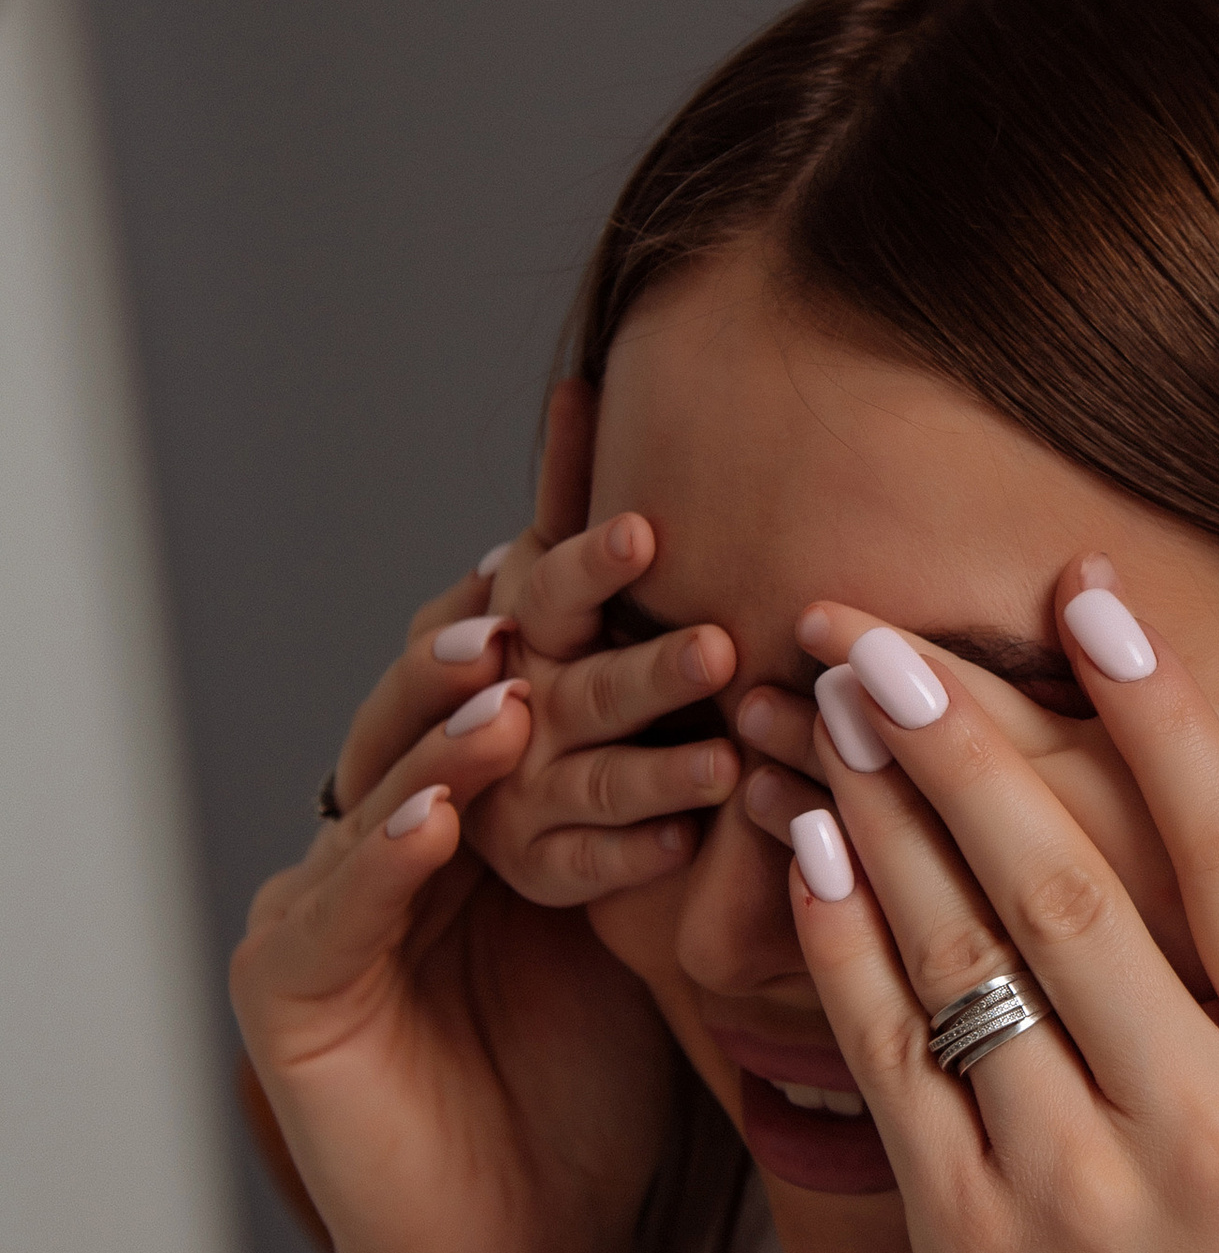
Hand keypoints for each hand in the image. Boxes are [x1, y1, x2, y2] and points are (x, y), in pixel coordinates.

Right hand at [234, 556, 676, 1252]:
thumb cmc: (609, 1105)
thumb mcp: (670, 927)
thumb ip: (701, 811)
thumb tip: (818, 696)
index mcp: (485, 803)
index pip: (536, 660)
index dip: (586, 579)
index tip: (660, 496)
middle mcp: (397, 828)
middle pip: (469, 692)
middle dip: (543, 619)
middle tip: (627, 546)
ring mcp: (329, 900)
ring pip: (398, 778)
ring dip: (459, 722)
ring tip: (513, 671)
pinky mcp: (289, 984)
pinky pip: (335, 899)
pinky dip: (385, 848)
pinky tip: (439, 810)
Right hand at [456, 381, 741, 905]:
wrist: (460, 809)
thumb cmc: (534, 670)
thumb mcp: (544, 590)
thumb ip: (563, 498)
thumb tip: (578, 383)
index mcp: (517, 632)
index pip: (550, 593)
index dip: (590, 565)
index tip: (646, 532)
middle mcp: (513, 710)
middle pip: (584, 689)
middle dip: (646, 673)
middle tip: (717, 648)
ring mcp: (515, 797)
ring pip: (593, 784)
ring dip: (657, 773)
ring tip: (725, 765)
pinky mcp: (534, 868)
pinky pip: (582, 868)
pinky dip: (631, 855)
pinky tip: (684, 843)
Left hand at [774, 564, 1218, 1252]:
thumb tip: (1175, 762)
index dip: (1168, 717)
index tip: (1092, 600)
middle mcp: (1217, 1134)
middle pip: (1080, 891)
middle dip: (970, 747)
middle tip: (889, 639)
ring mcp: (1088, 1195)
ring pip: (968, 959)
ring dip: (888, 815)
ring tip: (833, 709)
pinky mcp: (974, 1242)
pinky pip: (892, 1054)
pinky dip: (846, 939)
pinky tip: (814, 850)